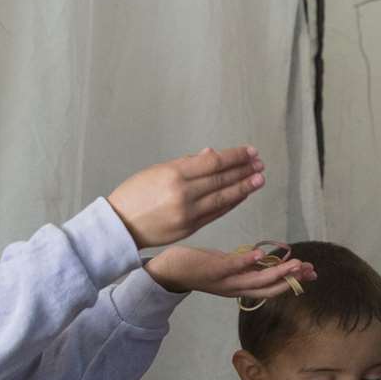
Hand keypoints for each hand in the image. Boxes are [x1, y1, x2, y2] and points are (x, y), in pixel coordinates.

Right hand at [108, 147, 265, 247]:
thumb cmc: (135, 193)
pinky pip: (216, 213)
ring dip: (244, 188)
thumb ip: (187, 163)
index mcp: (174, 173)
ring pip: (223, 198)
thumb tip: (213, 154)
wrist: (120, 225)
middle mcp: (183, 193)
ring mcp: (188, 213)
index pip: (214, 162)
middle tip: (260, 164)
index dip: (236, 156)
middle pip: (222, 179)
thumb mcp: (156, 170)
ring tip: (259, 179)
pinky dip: (231, 203)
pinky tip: (242, 195)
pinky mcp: (190, 228)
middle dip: (244, 171)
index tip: (251, 152)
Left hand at [145, 246, 314, 296]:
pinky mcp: (212, 269)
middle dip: (291, 280)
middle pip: (268, 287)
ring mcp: (224, 280)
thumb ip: (246, 265)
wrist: (168, 270)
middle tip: (309, 271)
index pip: (271, 287)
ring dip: (278, 273)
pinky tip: (262, 255)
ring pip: (255, 280)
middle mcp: (234, 288)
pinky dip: (248, 262)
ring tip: (295, 264)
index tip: (311, 273)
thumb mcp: (226, 266)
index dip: (292, 281)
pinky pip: (233, 266)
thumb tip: (266, 259)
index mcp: (239, 287)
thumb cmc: (198, 265)